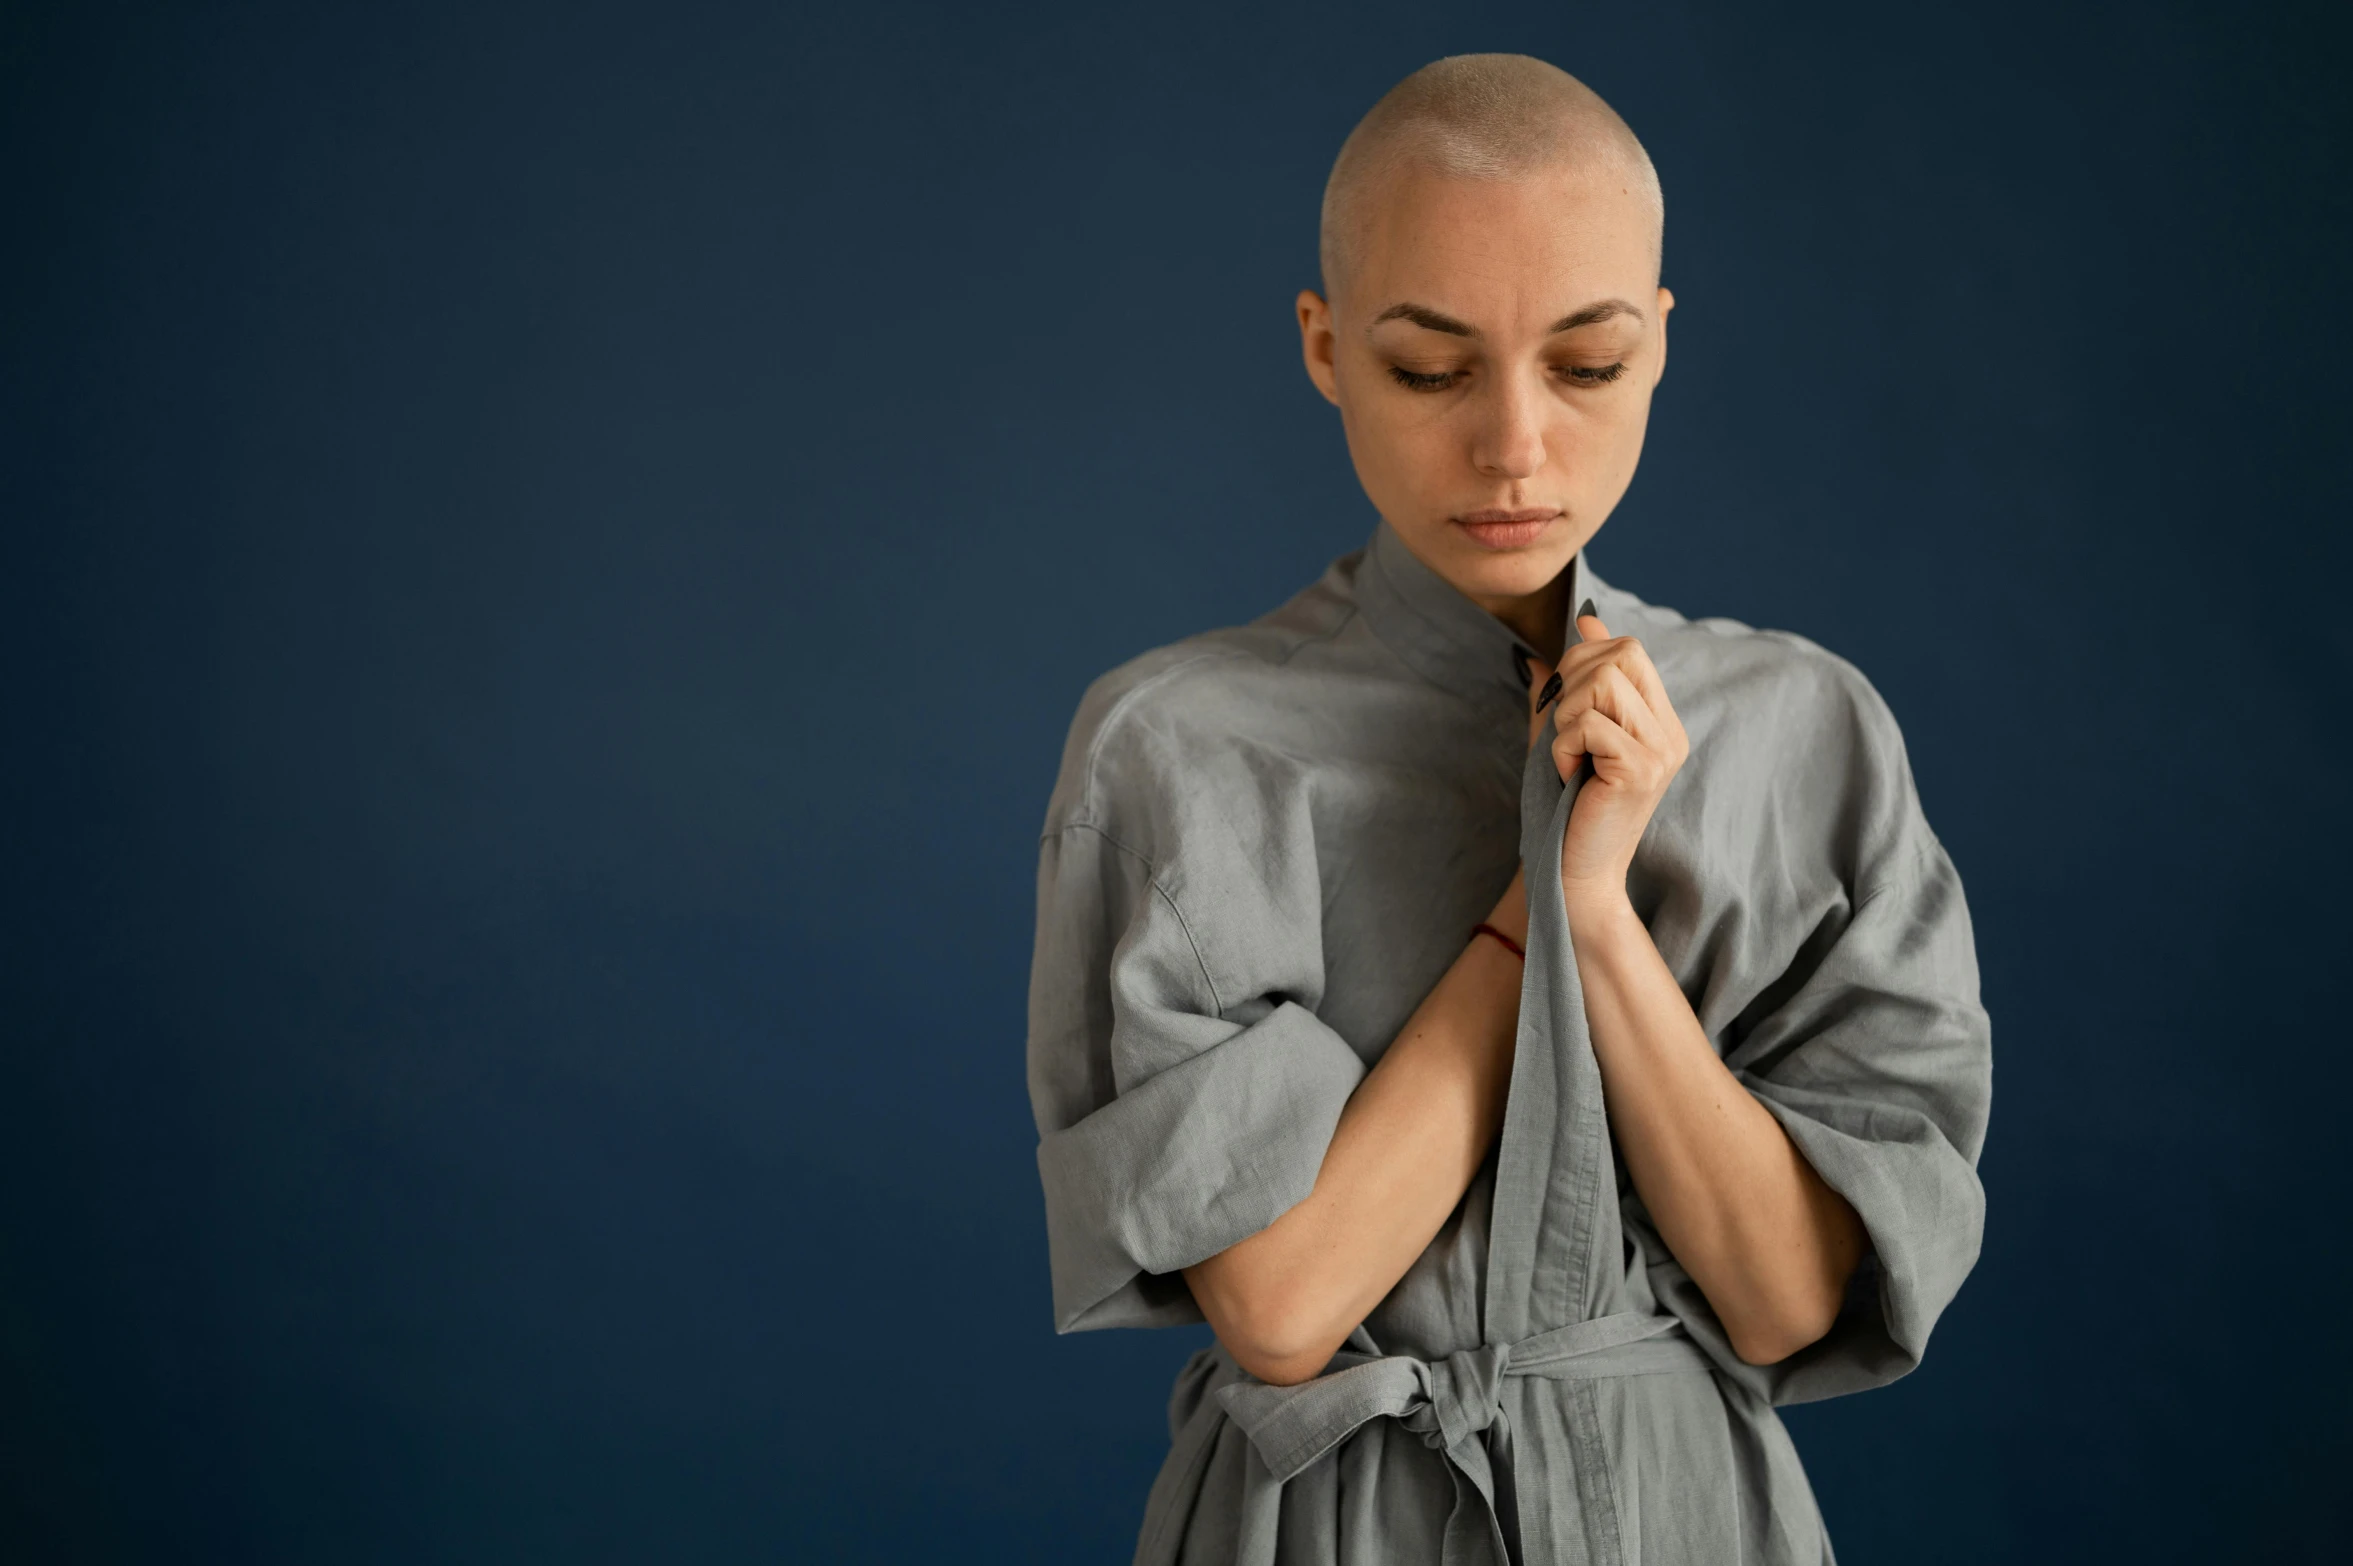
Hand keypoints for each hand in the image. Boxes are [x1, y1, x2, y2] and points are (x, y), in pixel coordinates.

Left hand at [1526, 605, 1688, 915]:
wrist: (1578, 872)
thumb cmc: (1568, 805)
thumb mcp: (1570, 729)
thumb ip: (1579, 679)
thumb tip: (1587, 620)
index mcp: (1660, 721)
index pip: (1630, 650)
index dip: (1584, 658)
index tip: (1565, 700)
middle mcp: (1670, 733)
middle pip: (1621, 655)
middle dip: (1573, 682)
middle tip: (1566, 732)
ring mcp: (1661, 751)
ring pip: (1601, 683)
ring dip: (1565, 718)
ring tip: (1571, 757)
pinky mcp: (1641, 770)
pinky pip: (1587, 724)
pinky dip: (1561, 748)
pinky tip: (1571, 777)